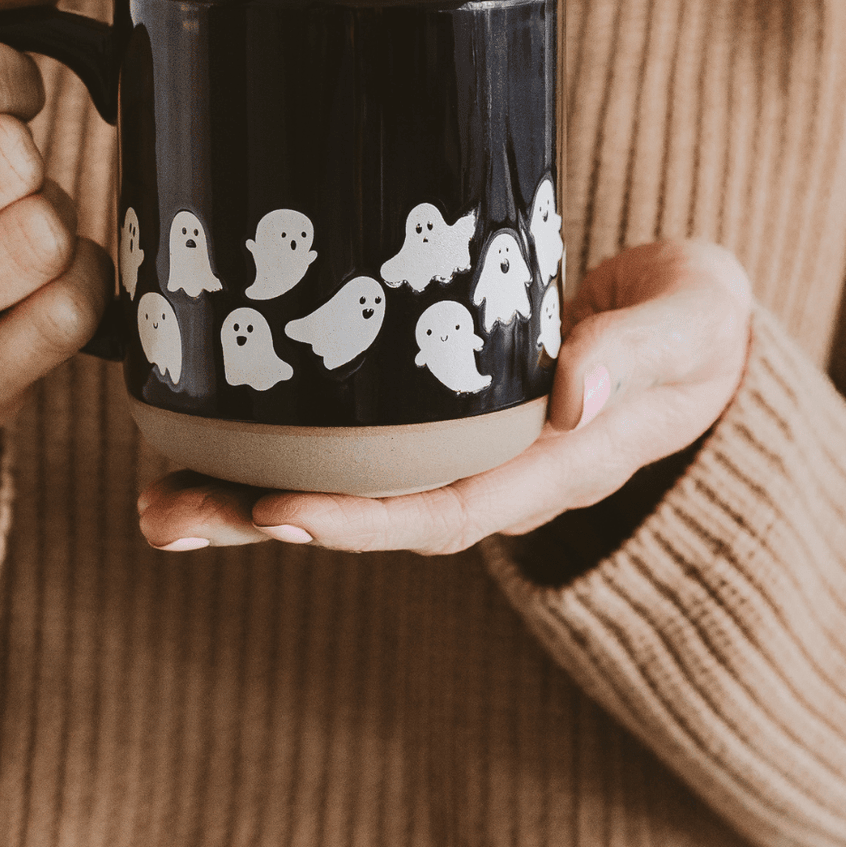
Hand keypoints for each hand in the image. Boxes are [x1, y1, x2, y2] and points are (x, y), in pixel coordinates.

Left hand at [136, 240, 751, 554]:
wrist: (695, 331)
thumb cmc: (696, 325)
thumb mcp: (693, 322)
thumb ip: (641, 352)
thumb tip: (573, 394)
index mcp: (554, 463)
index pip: (448, 510)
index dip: (361, 519)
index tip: (276, 513)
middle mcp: (495, 474)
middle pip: (369, 517)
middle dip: (266, 523)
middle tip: (164, 516)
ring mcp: (458, 451)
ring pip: (343, 491)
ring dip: (244, 501)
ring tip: (149, 498)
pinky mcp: (431, 416)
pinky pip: (348, 448)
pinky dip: (272, 452)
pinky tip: (197, 441)